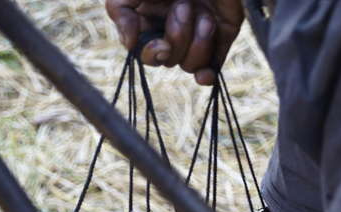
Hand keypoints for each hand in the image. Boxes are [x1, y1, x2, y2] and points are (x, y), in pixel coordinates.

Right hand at [106, 0, 243, 84]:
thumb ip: (121, 9)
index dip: (151, 53)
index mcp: (151, 14)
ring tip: (206, 18)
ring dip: (198, 45)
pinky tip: (206, 73)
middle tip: (185, 7)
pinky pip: (211, 68)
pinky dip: (207, 74)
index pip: (145, 50)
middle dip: (178, 38)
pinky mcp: (220, 36)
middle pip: (168, 59)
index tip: (162, 45)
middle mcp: (173, 26)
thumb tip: (128, 44)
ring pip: (189, 64)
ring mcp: (197, 33)